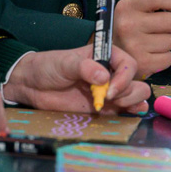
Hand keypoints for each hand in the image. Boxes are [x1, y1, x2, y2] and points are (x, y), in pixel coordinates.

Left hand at [2, 45, 148, 113]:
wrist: (33, 85)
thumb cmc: (49, 67)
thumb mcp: (64, 63)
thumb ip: (84, 67)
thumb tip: (104, 77)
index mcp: (105, 56)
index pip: (128, 64)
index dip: (125, 77)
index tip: (110, 89)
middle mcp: (111, 74)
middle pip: (137, 82)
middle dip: (129, 92)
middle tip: (108, 98)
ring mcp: (109, 92)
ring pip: (136, 96)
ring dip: (131, 102)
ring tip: (112, 105)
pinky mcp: (104, 109)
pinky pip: (125, 111)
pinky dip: (131, 113)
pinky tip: (127, 115)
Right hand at [113, 0, 170, 78]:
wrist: (112, 57)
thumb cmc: (131, 27)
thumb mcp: (141, 7)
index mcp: (126, 6)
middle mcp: (127, 24)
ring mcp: (133, 45)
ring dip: (169, 41)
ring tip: (157, 42)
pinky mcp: (141, 63)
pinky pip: (169, 58)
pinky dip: (166, 57)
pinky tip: (153, 55)